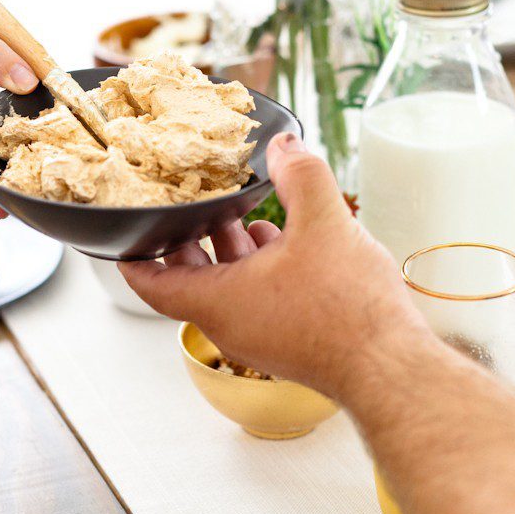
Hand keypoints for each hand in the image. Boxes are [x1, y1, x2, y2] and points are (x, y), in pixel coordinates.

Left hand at [121, 134, 423, 402]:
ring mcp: (260, 339)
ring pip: (228, 289)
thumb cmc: (348, 308)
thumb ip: (300, 175)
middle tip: (189, 206)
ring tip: (239, 214)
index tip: (124, 236)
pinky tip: (285, 243)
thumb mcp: (323, 222)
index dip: (133, 257)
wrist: (390, 367)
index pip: (152, 283)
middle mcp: (231, 325)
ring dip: (229, 252)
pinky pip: (258, 301)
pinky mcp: (289, 343)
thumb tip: (284, 146)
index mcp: (218, 301)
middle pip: (190, 281)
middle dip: (188, 240)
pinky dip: (259, 271)